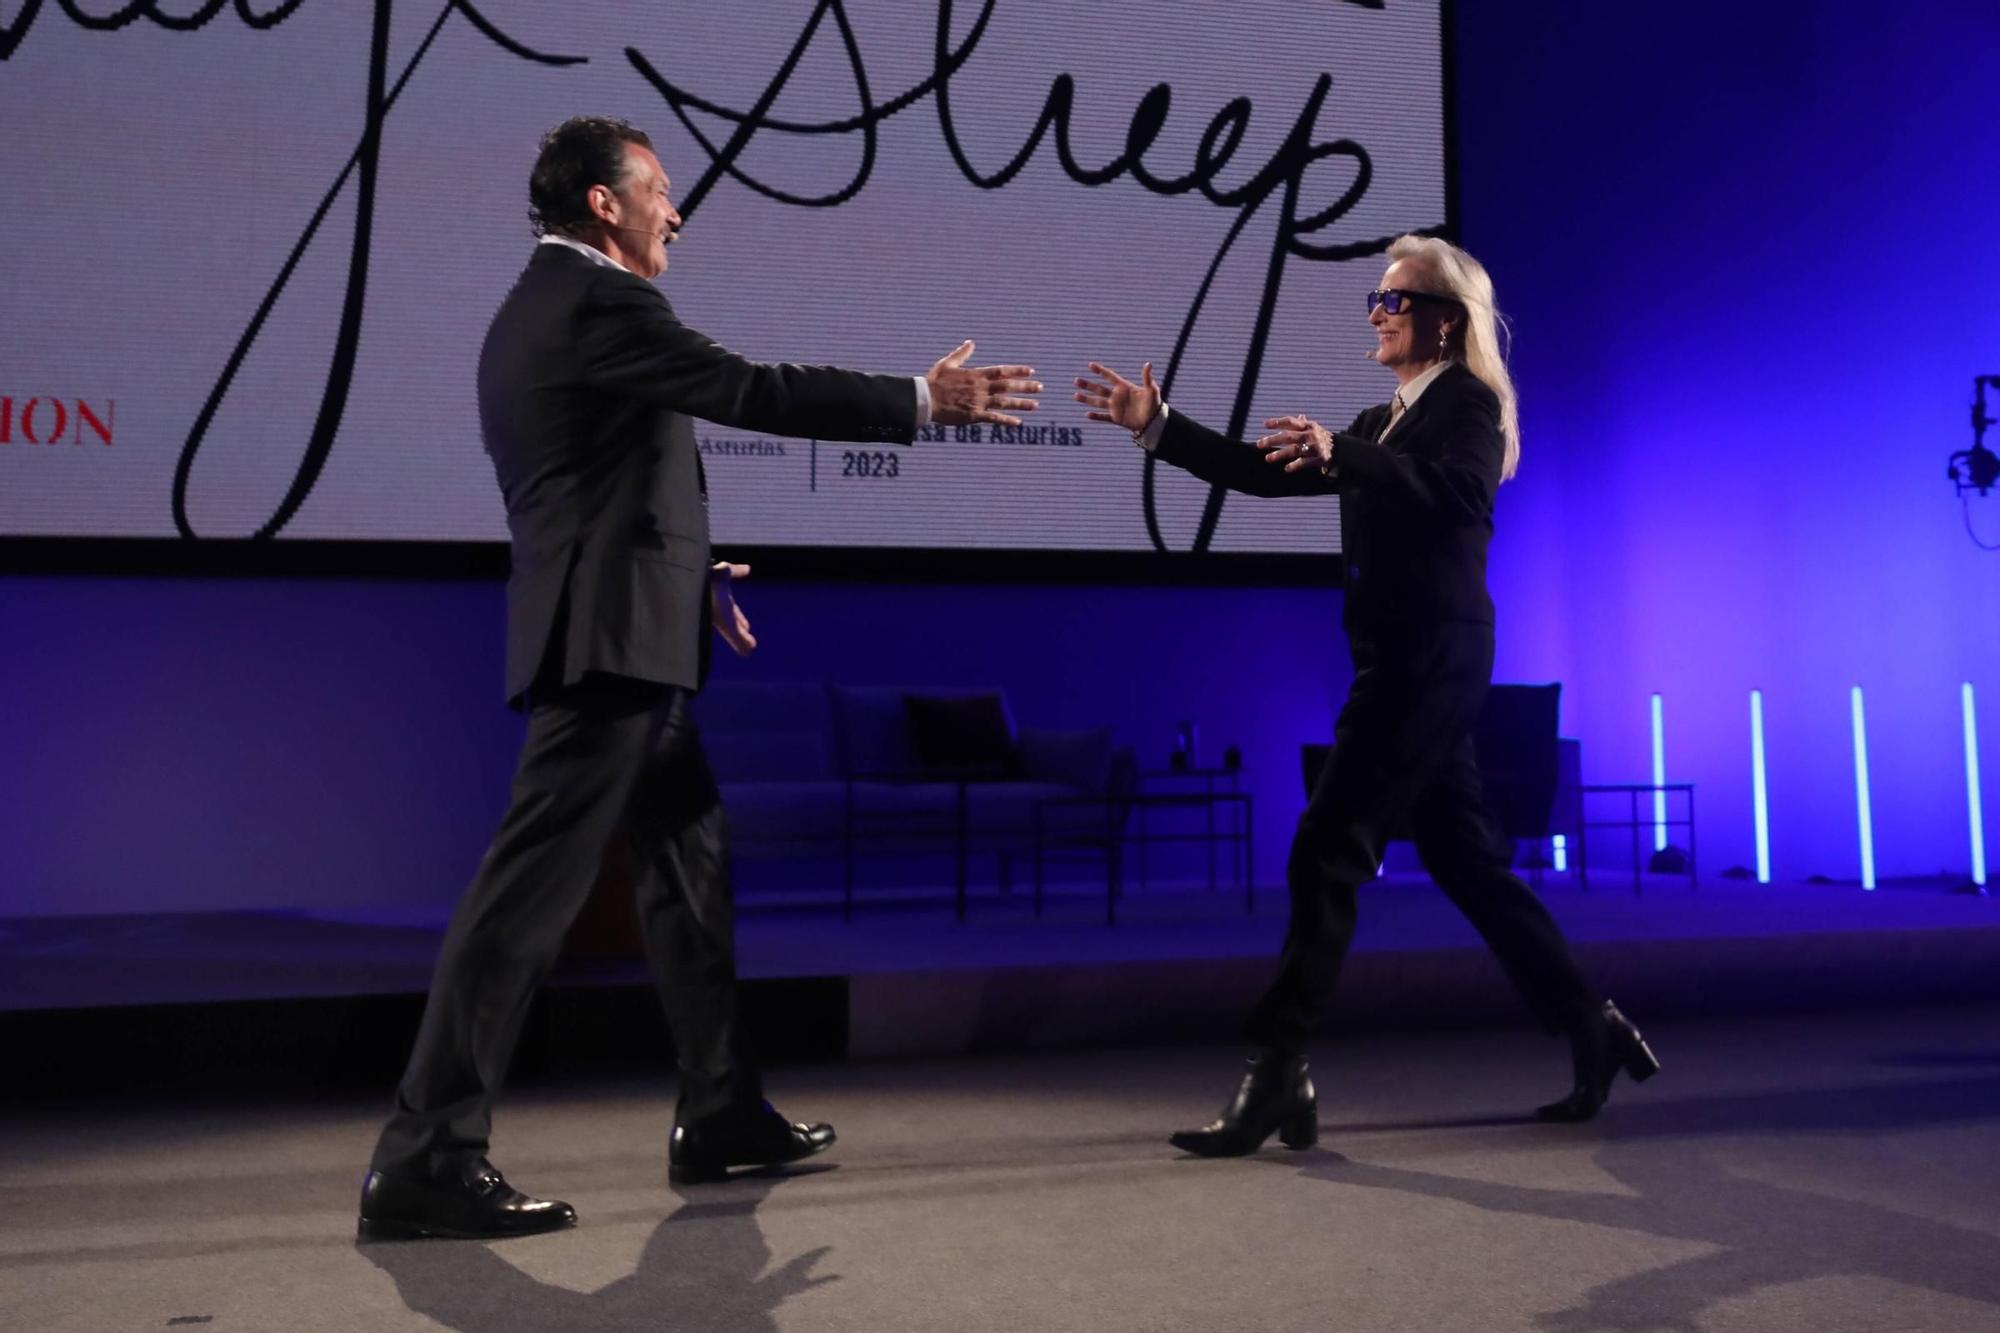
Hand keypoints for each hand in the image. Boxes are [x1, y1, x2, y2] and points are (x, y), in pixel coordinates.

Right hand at [709, 561, 755, 656]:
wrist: (693, 576)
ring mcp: (715, 586)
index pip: (730, 627)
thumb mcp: (727, 624)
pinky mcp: (717, 569)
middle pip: (729, 612)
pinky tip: (747, 570)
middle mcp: (715, 602)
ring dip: (731, 597)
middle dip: (737, 619)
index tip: (747, 638)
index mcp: (717, 616)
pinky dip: (738, 571)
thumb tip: (749, 652)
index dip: (738, 634)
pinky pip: (729, 570)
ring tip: (744, 600)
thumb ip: (738, 639)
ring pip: (726, 593)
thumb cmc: (710, 601)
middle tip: (746, 627)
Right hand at [925, 340, 1040, 426]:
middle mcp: (980, 388)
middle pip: (1008, 386)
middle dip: (1026, 386)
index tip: (1031, 371)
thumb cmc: (934, 381)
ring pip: (1004, 402)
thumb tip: (971, 342)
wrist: (925, 399)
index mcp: (976, 374)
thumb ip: (962, 353)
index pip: (1002, 371)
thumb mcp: (947, 363)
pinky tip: (1018, 422)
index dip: (1018, 371)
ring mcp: (978, 402)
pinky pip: (993, 418)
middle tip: (1040, 387)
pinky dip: (1006, 420)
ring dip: (1021, 403)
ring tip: (1036, 405)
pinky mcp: (974, 415)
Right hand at [1073, 360, 1160, 433]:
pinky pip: (1104, 417)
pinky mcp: (1116, 418)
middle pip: (1099, 389)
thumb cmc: (1154, 404)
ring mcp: (1115, 408)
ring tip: (1075, 396)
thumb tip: (1148, 364)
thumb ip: (1147, 378)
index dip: (1100, 371)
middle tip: (1076, 380)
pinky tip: (1087, 415)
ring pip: (1098, 402)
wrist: (1153, 421)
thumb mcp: (1152, 390)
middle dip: (1087, 385)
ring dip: (1086, 399)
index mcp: (1124, 387)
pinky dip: (1096, 416)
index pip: (1110, 377)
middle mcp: (1117, 396)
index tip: (1090, 365)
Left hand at [1256, 414, 1333, 472]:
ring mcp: (1315, 446)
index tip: (1265, 424)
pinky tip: (1287, 468)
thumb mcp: (1315, 429)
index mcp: (1309, 425)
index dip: (1278, 422)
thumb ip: (1305, 424)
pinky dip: (1296, 465)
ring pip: (1295, 449)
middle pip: (1289, 436)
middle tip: (1259, 444)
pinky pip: (1305, 462)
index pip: (1291, 422)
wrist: (1343, 450)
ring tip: (1267, 458)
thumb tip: (1299, 415)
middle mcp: (1311, 434)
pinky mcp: (1320, 458)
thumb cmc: (1323, 438)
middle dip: (1273, 439)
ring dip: (1280, 454)